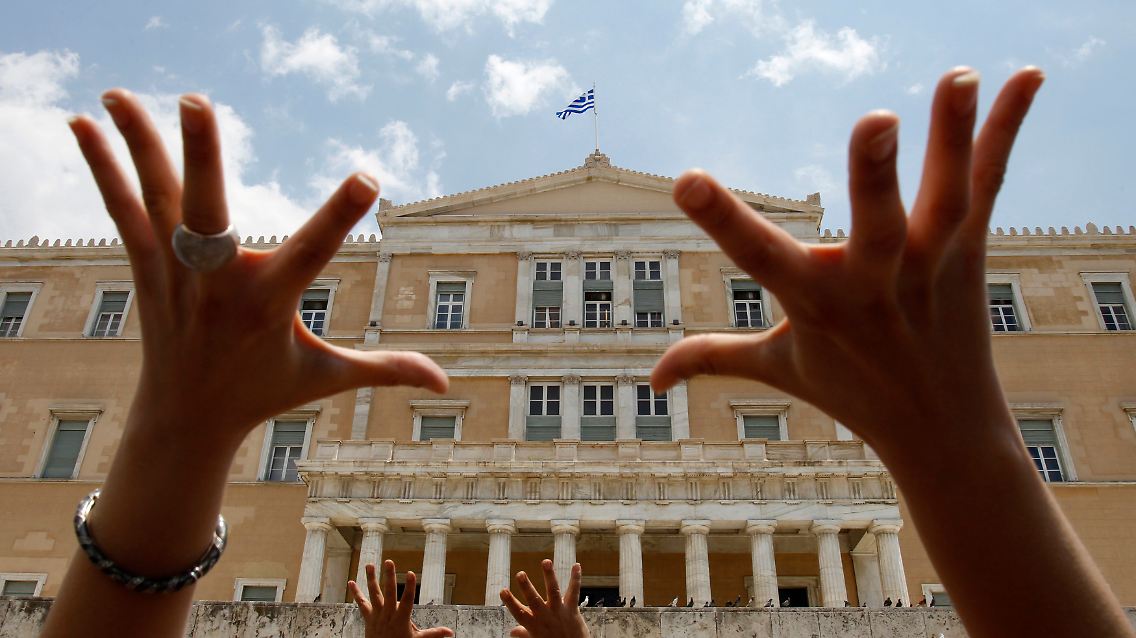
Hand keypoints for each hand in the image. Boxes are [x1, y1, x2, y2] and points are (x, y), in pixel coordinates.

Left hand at [67, 90, 446, 446]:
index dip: (340, 217)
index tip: (368, 177)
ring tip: (119, 94)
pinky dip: (103, 166)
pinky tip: (81, 123)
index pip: (311, 254)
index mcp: (266, 306)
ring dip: (138, 145)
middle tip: (194, 101)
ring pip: (156, 201)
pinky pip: (122, 210)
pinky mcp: (146, 266)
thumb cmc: (262, 391)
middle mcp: (215, 286)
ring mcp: (174, 274)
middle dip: (201, 158)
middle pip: (207, 215)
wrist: (184, 418)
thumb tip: (445, 381)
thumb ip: (385, 370)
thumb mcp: (326, 378)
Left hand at [350, 561, 453, 637]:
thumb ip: (434, 634)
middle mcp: (388, 614)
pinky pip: (361, 604)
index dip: (410, 586)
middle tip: (389, 562)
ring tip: (369, 564)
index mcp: (401, 618)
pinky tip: (351, 582)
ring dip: (371, 579)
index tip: (411, 573)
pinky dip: (356, 593)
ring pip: (373, 594)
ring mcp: (376, 615)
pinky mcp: (368, 618)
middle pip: (389, 592)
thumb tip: (451, 632)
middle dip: (389, 576)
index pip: (407, 600)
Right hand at [501, 560, 589, 637]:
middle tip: (520, 574)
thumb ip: (523, 634)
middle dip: (526, 587)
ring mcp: (558, 611)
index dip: (510, 602)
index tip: (502, 590)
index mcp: (533, 625)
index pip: (518, 612)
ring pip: (553, 591)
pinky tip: (576, 565)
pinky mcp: (572, 609)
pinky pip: (574, 592)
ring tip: (546, 561)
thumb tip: (512, 631)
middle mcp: (544, 616)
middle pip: (534, 600)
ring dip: (549, 575)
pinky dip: (576, 578)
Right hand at [651, 67, 1044, 458]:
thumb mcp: (779, 370)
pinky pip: (990, 182)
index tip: (685, 180)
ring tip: (955, 75)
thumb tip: (651, 377)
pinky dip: (1006, 128)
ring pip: (946, 196)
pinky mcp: (971, 248)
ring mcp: (931, 264)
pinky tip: (1026, 76)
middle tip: (876, 120)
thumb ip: (714, 357)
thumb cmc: (853, 390)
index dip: (721, 220)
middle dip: (875, 176)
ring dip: (953, 135)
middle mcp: (877, 285)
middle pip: (879, 226)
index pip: (760, 258)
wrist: (945, 430)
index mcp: (817, 306)